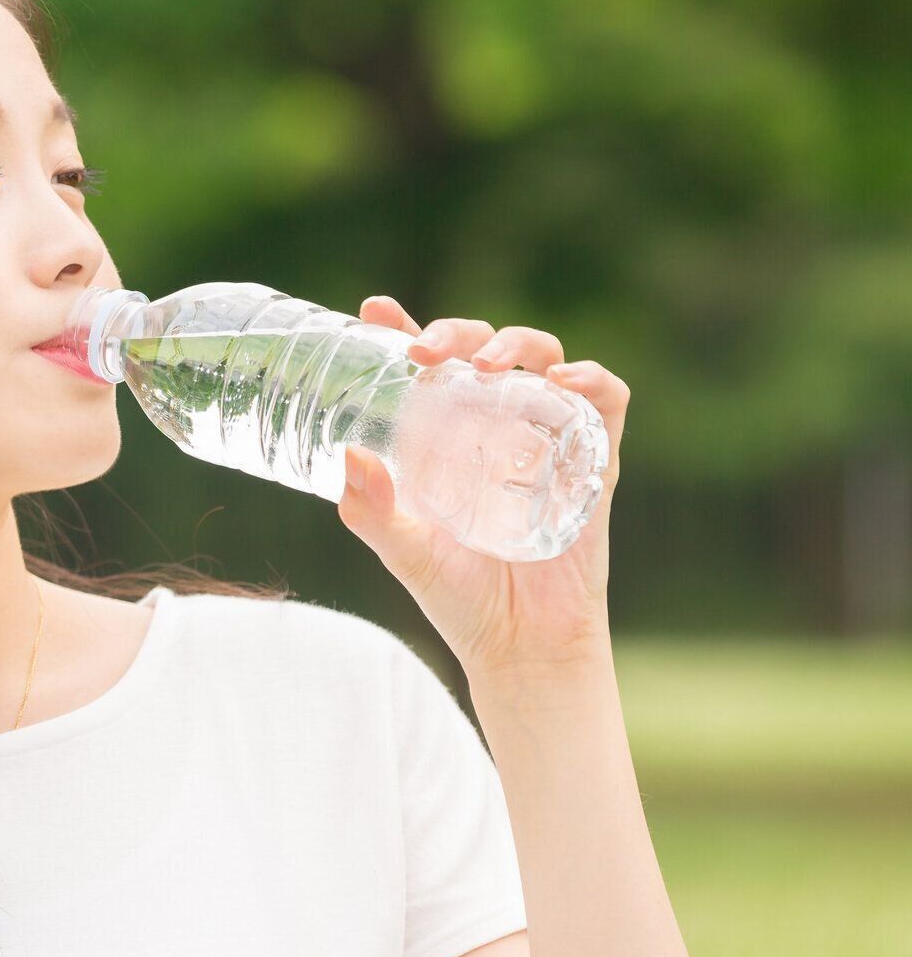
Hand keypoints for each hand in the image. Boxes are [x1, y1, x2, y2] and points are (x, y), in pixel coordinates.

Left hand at [336, 297, 629, 676]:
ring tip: (488, 365)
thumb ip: (372, 510)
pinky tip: (563, 382)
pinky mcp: (596, 460)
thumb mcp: (404, 552)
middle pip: (485, 349)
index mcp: (447, 436)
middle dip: (457, 334)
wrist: (522, 645)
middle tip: (426, 352)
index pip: (429, 368)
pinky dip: (592, 380)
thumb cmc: (461, 596)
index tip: (374, 311)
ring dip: (516, 345)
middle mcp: (497, 426)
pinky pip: (607, 402)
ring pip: (544, 358)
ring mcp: (549, 438)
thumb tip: (351, 458)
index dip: (404, 331)